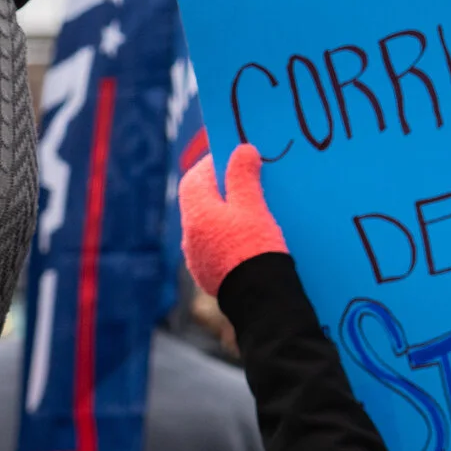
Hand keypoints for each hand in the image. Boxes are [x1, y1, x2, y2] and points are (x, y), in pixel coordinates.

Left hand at [178, 144, 289, 296]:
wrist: (260, 300)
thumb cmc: (255, 248)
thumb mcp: (252, 207)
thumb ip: (244, 176)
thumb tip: (242, 150)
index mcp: (196, 215)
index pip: (194, 179)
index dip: (213, 164)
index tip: (234, 157)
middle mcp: (190, 237)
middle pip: (200, 202)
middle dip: (221, 189)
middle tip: (246, 181)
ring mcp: (197, 259)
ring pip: (208, 226)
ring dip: (225, 214)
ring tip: (251, 209)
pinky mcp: (209, 275)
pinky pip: (214, 247)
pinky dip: (227, 236)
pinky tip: (248, 238)